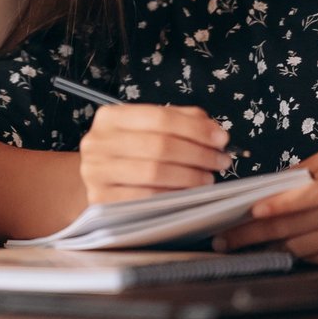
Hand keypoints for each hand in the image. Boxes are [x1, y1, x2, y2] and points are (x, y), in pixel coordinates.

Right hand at [76, 104, 232, 204]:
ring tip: (208, 179)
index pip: (160, 117)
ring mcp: (96, 172)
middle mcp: (98, 142)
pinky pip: (146, 199)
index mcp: (111, 117)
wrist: (96, 183)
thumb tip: (214, 130)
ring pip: (154, 172)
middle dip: (198, 154)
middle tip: (220, 161)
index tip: (221, 138)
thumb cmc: (127, 155)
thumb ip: (179, 122)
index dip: (195, 128)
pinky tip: (188, 195)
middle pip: (160, 145)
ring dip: (190, 177)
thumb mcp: (146, 131)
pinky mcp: (101, 201)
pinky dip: (172, 196)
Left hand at [212, 151, 317, 264]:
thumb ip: (300, 174)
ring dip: (262, 247)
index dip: (279, 204)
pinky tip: (265, 253)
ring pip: (295, 246)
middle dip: (252, 233)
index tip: (252, 210)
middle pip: (291, 225)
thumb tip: (264, 187)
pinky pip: (309, 258)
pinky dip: (285, 256)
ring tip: (234, 247)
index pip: (305, 195)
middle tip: (223, 239)